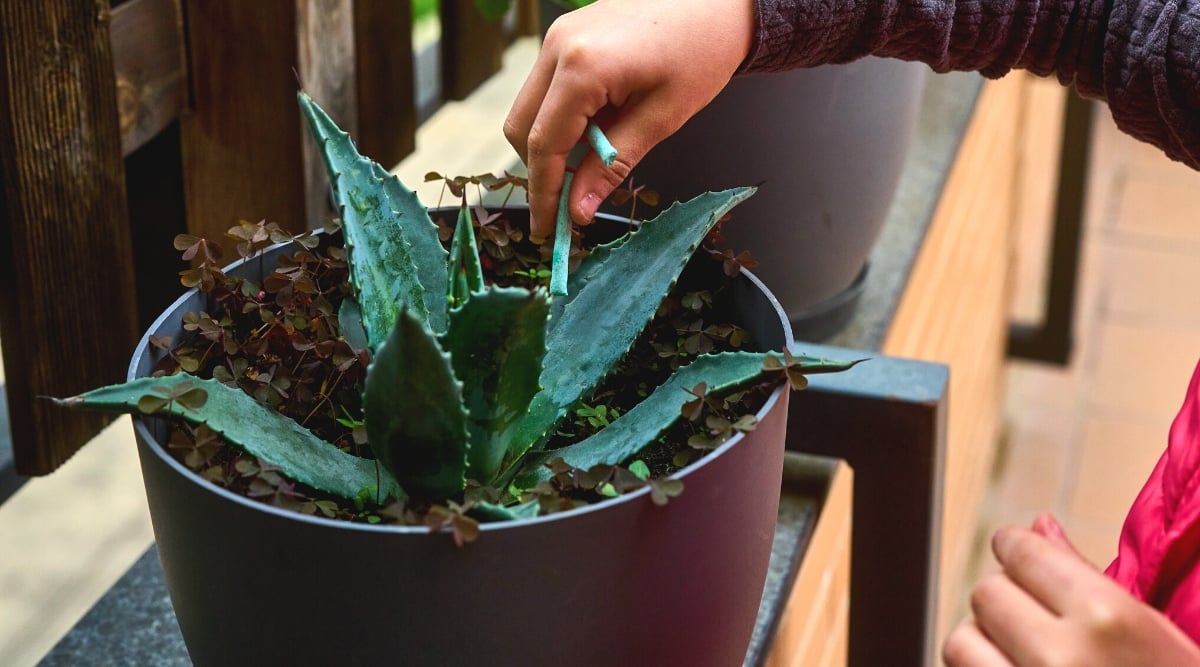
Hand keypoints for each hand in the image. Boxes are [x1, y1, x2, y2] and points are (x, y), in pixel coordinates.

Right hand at [503, 0, 755, 236]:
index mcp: (582, 67)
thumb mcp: (661, 118)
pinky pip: (546, 88)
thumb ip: (612, 166)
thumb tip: (576, 210)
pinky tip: (594, 133)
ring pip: (529, 108)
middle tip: (567, 206)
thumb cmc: (702, 51)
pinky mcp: (565, 35)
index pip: (543, 144)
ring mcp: (557, 36)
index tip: (548, 230)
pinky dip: (560, 119)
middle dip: (540, 171)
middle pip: (521, 127)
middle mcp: (557, 46)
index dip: (543, 193)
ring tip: (590, 166)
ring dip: (551, 145)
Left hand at [943, 514, 1199, 665]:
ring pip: (961, 643)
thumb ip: (1091, 579)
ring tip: (1022, 661)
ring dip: (983, 647)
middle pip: (986, 595)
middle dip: (1006, 602)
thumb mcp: (1161, 636)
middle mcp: (1061, 657)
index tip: (1017, 554)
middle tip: (1037, 622)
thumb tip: (1036, 525)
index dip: (1016, 550)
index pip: (1020, 554)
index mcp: (1110, 619)